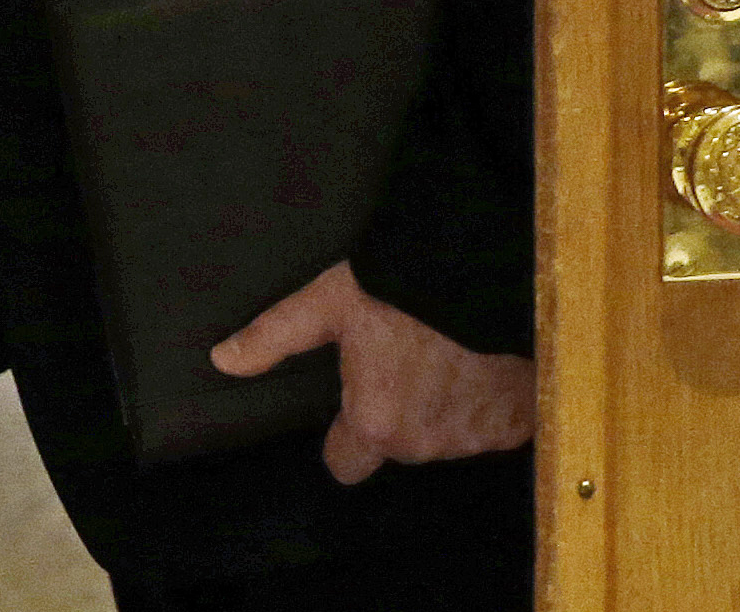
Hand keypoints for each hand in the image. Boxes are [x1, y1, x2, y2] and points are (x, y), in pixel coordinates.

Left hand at [209, 261, 533, 483]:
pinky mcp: (518, 423)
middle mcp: (424, 445)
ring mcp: (475, 439)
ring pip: (444, 435)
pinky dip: (485, 400)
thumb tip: (222, 360)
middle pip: (397, 444)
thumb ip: (275, 337)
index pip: (345, 465)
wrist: (486, 273)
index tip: (349, 400)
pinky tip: (478, 360)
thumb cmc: (399, 289)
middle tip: (396, 356)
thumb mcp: (327, 303)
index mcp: (375, 424)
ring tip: (439, 350)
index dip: (343, 436)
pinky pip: (492, 424)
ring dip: (440, 405)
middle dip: (395, 411)